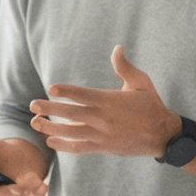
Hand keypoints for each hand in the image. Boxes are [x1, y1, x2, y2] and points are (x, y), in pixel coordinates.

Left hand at [31, 47, 181, 159]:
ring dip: (51, 128)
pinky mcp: (103, 148)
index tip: (51, 88)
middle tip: (32, 105)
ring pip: (71, 133)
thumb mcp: (141, 82)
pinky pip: (79, 148)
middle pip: (72, 114)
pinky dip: (63, 146)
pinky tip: (50, 142)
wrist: (162, 135)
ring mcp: (102, 135)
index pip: (85, 95)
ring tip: (35, 123)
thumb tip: (117, 48)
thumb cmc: (151, 105)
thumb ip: (125, 67)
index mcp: (111, 101)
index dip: (67, 91)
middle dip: (50, 109)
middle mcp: (104, 119)